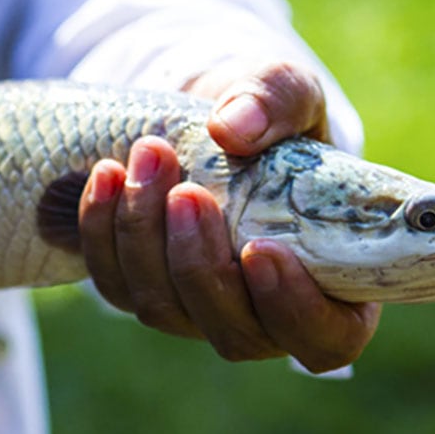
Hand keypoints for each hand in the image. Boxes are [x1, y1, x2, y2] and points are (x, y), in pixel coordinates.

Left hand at [79, 62, 380, 372]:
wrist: (211, 122)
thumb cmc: (271, 120)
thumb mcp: (290, 94)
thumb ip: (279, 101)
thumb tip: (232, 129)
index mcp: (331, 287)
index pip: (324, 339)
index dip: (294, 309)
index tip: (259, 249)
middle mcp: (264, 316)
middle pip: (232, 331)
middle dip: (199, 262)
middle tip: (185, 191)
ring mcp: (198, 312)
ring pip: (163, 308)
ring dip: (145, 237)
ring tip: (147, 157)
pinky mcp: (144, 291)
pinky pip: (115, 284)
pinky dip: (103, 231)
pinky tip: (107, 174)